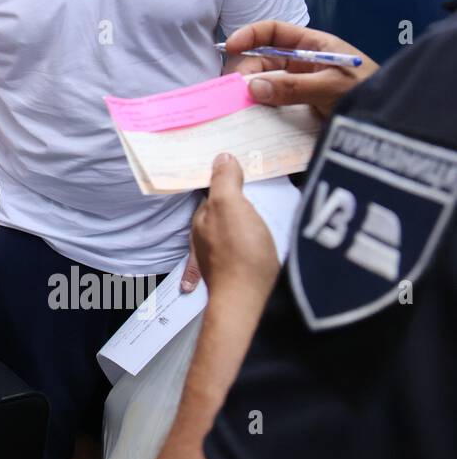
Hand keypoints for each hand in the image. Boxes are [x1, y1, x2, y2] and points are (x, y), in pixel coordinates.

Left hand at [186, 154, 280, 300]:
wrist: (246, 301)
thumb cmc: (239, 253)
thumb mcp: (231, 206)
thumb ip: (225, 181)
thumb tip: (222, 157)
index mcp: (203, 219)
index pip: (211, 192)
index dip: (225, 180)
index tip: (240, 170)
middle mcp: (205, 238)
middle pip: (221, 212)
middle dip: (231, 202)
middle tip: (252, 189)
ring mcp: (218, 258)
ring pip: (228, 233)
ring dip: (238, 223)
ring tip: (256, 215)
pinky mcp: (235, 273)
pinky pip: (239, 254)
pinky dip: (245, 246)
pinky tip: (254, 246)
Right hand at [222, 20, 376, 118]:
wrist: (390, 127)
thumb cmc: (368, 94)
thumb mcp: (332, 87)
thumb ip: (293, 87)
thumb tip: (252, 87)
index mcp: (312, 47)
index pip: (273, 32)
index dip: (250, 35)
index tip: (230, 48)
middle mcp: (301, 65)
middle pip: (261, 60)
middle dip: (246, 71)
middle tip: (237, 91)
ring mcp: (297, 88)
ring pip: (262, 85)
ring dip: (249, 94)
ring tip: (239, 107)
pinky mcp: (296, 110)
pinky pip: (271, 107)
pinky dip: (258, 112)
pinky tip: (250, 119)